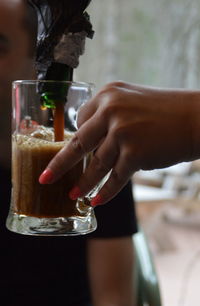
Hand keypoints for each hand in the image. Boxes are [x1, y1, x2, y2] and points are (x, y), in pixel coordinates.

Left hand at [39, 82, 197, 205]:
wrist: (197, 117)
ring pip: (96, 164)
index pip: (81, 121)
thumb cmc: (165, 112)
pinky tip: (96, 201)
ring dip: (83, 182)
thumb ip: (110, 117)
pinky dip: (105, 191)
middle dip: (60, 164)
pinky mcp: (135, 152)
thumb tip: (92, 145)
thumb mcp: (132, 102)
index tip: (70, 154)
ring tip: (73, 194)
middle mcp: (111, 110)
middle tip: (46, 178)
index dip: (77, 140)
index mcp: (108, 94)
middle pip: (79, 143)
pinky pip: (115, 177)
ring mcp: (122, 131)